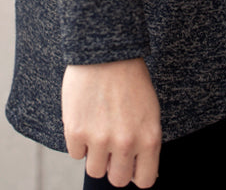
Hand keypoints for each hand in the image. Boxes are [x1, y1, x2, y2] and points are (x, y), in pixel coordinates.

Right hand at [61, 57, 161, 187]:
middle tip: (109, 145)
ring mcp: (99, 138)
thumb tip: (140, 170)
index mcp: (149, 139)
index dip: (134, 172)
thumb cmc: (129, 78)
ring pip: (94, 170)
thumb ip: (145, 142)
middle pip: (117, 180)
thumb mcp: (149, 111)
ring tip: (96, 128)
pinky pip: (75, 153)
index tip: (128, 162)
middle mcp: (126, 143)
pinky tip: (84, 118)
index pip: (144, 181)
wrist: (104, 49)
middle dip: (113, 165)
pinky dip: (78, 140)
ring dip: (94, 154)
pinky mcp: (76, 130)